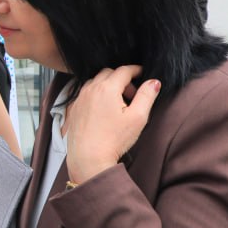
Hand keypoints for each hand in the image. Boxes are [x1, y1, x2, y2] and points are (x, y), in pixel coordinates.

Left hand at [63, 66, 160, 184]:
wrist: (88, 158)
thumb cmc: (114, 139)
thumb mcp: (138, 117)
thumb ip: (147, 96)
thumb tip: (153, 82)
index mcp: (107, 88)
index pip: (123, 71)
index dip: (136, 70)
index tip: (143, 73)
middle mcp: (90, 89)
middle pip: (108, 73)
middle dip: (122, 78)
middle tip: (132, 94)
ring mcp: (79, 99)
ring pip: (95, 82)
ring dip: (108, 85)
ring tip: (119, 103)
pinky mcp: (73, 109)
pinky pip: (86, 93)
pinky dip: (96, 94)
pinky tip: (104, 109)